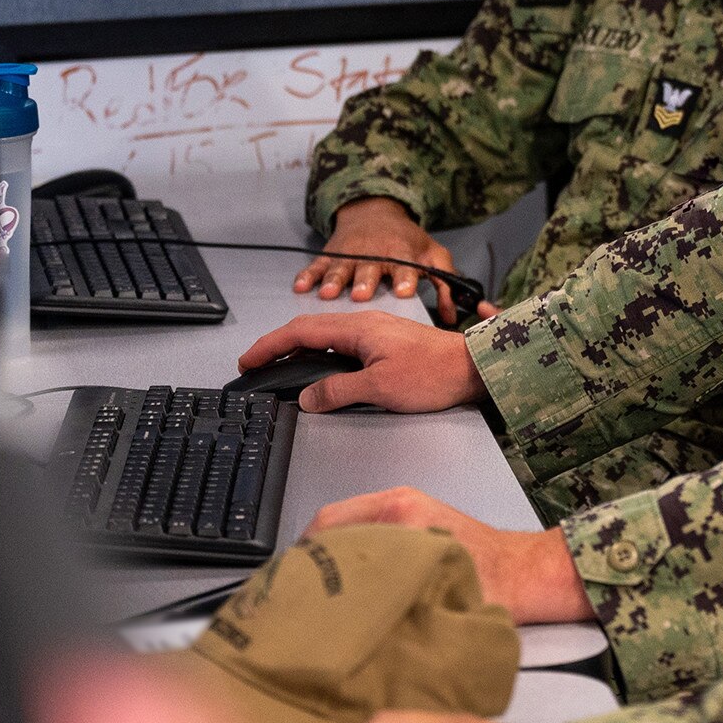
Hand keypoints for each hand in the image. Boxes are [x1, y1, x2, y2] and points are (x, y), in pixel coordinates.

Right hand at [238, 312, 487, 412]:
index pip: (300, 332)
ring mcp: (377, 332)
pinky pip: (343, 345)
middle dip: (278, 346)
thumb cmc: (435, 374)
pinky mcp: (388, 344)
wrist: (474, 368)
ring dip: (300, 350)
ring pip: (327, 337)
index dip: (270, 346)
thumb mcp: (380, 388)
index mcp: (358, 329)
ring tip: (281, 368)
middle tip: (257, 365)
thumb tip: (308, 398)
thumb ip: (338, 391)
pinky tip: (322, 369)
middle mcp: (365, 324)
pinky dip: (322, 355)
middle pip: (309, 330)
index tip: (248, 360)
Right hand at [296, 198, 467, 324]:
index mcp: (402, 255)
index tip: (404, 291)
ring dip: (334, 281)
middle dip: (364, 281)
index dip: (405, 279)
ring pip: (341, 269)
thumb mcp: (433, 256)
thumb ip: (445, 285)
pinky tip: (300, 286)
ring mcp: (350, 255)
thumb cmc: (407, 240)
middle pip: (370, 270)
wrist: (376, 212)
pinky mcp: (330, 256)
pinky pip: (317, 266)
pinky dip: (308, 276)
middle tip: (361, 295)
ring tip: (327, 294)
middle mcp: (374, 254)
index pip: (405, 268)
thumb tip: (452, 315)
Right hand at [306, 486, 596, 624]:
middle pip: (332, 524)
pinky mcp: (414, 521)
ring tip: (317, 594)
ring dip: (331, 559)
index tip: (290, 584)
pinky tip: (349, 587)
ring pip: (348, 530)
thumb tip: (341, 617)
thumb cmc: (494, 582)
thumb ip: (388, 596)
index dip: (302, 557)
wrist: (528, 574)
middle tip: (295, 594)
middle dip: (311, 559)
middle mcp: (400, 504)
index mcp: (401, 512)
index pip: (328, 523)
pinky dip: (352, 556)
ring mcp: (407, 508)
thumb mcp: (434, 593)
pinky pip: (368, 533)